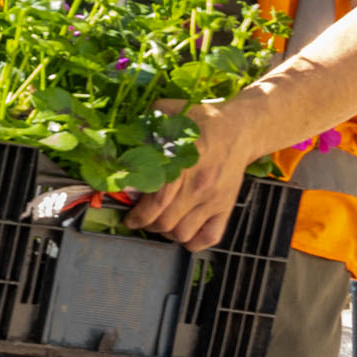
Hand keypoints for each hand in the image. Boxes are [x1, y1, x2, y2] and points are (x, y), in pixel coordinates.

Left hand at [124, 100, 261, 250]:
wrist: (238, 128)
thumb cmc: (200, 122)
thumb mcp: (167, 114)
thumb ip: (142, 129)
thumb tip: (118, 143)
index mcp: (183, 165)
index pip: (156, 202)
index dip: (138, 215)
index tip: (129, 216)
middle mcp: (200, 186)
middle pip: (165, 222)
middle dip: (147, 224)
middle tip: (140, 219)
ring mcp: (214, 200)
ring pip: (183, 233)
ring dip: (166, 233)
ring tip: (160, 223)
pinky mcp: (226, 207)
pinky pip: (209, 238)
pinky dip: (192, 241)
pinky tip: (182, 231)